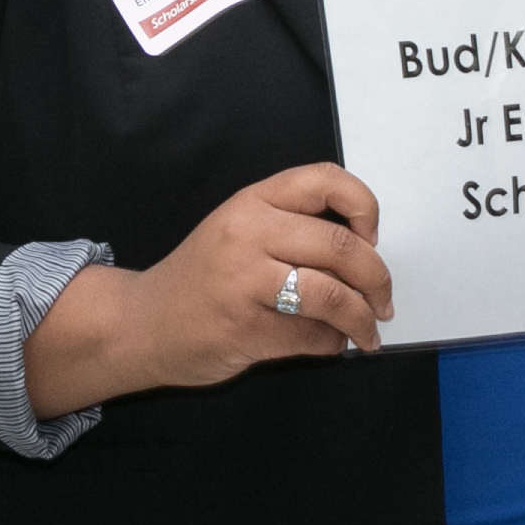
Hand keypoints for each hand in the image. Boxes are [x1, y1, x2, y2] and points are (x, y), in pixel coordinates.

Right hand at [34, 164, 393, 411]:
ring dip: (362, 320)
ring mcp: (243, 282)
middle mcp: (248, 233)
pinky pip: (312, 336)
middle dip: (378, 279)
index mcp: (252, 202)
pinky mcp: (244, 328)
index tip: (372, 237)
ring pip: (333, 296)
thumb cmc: (200, 278)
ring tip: (367, 333)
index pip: (325, 180)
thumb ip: (292, 230)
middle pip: (342, 246)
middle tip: (384, 301)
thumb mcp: (240, 231)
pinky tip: (330, 344)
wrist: (141, 323)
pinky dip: (332, 344)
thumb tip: (364, 257)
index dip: (364, 207)